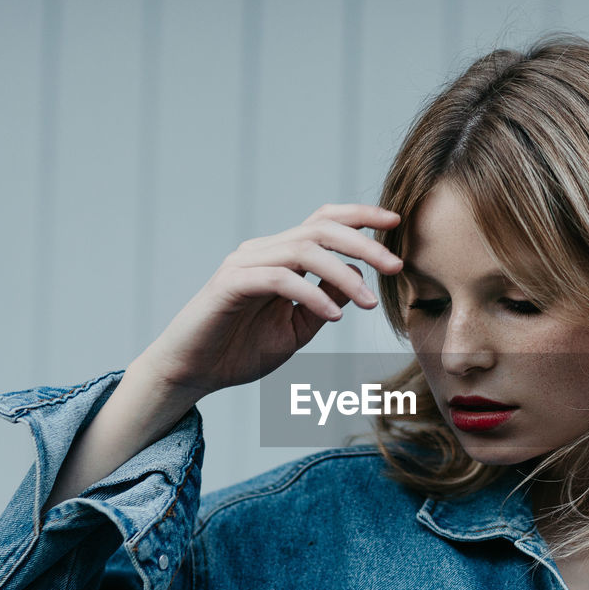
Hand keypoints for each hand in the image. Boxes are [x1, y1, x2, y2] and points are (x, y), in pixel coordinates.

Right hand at [134, 203, 403, 400]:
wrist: (192, 372)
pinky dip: (312, 294)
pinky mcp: (230, 284)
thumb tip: (359, 282)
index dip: (360, 217)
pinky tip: (333, 317)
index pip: (324, 222)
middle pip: (321, 228)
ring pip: (303, 249)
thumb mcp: (297, 329)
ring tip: (369, 302)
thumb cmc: (240, 350)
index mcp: (281, 256)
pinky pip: (280, 279)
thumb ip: (324, 302)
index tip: (396, 224)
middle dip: (364, 244)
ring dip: (343, 274)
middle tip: (396, 266)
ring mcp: (245, 264)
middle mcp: (264, 251)